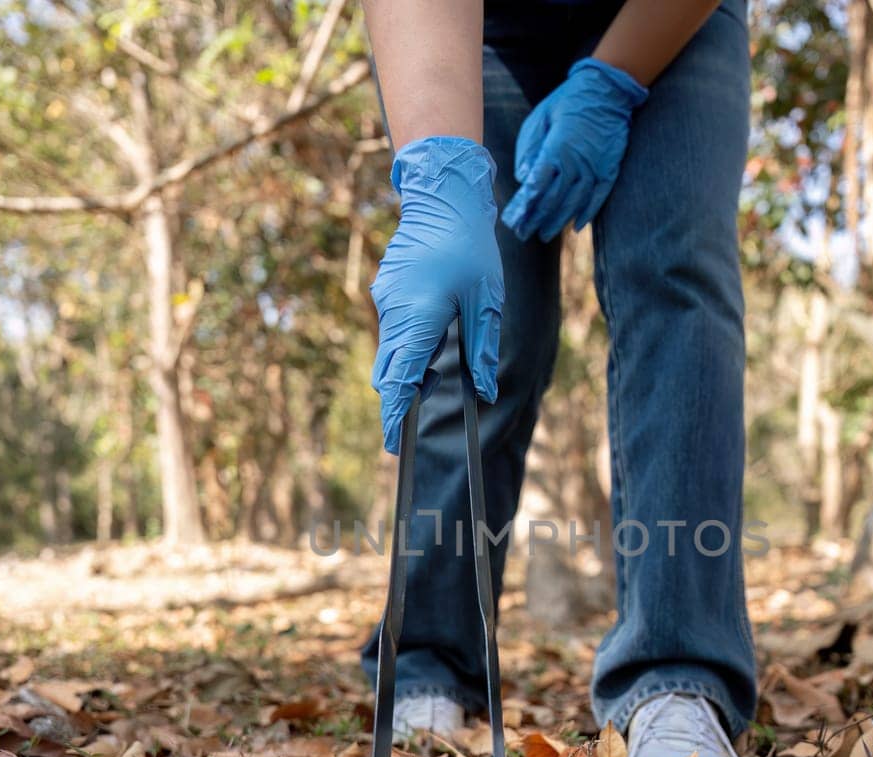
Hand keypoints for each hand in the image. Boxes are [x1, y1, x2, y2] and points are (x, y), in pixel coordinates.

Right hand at [371, 136, 503, 453]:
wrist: (443, 198)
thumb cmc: (470, 248)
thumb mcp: (486, 302)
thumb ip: (483, 350)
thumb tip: (486, 392)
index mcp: (419, 319)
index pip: (400, 380)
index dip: (397, 415)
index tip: (395, 444)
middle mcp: (394, 314)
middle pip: (387, 374)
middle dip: (399, 400)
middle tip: (413, 424)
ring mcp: (386, 301)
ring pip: (388, 353)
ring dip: (405, 372)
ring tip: (433, 377)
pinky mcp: (386, 291)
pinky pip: (392, 331)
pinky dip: (406, 347)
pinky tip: (431, 338)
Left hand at [501, 58, 648, 242]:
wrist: (606, 91)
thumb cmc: (566, 102)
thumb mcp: (540, 119)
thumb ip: (530, 150)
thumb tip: (523, 178)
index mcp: (556, 149)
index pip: (537, 185)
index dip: (524, 205)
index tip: (513, 220)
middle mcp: (576, 163)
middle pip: (553, 199)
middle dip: (536, 219)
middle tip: (523, 234)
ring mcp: (595, 168)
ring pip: (574, 202)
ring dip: (558, 221)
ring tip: (544, 234)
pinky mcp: (609, 170)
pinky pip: (598, 197)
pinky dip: (588, 213)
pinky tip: (577, 226)